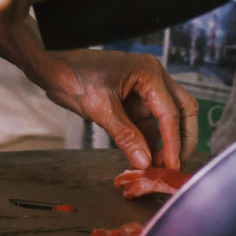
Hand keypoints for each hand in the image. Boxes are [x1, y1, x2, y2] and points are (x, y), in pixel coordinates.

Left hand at [34, 47, 198, 171]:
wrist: (53, 67)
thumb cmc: (75, 76)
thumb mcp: (100, 107)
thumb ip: (125, 136)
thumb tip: (145, 162)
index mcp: (149, 73)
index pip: (170, 112)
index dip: (173, 141)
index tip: (172, 164)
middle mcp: (153, 79)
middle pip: (182, 111)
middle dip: (182, 139)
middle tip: (175, 165)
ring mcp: (144, 91)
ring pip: (168, 120)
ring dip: (167, 143)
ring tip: (160, 168)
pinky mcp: (133, 103)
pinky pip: (150, 125)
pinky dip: (151, 142)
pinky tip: (147, 159)